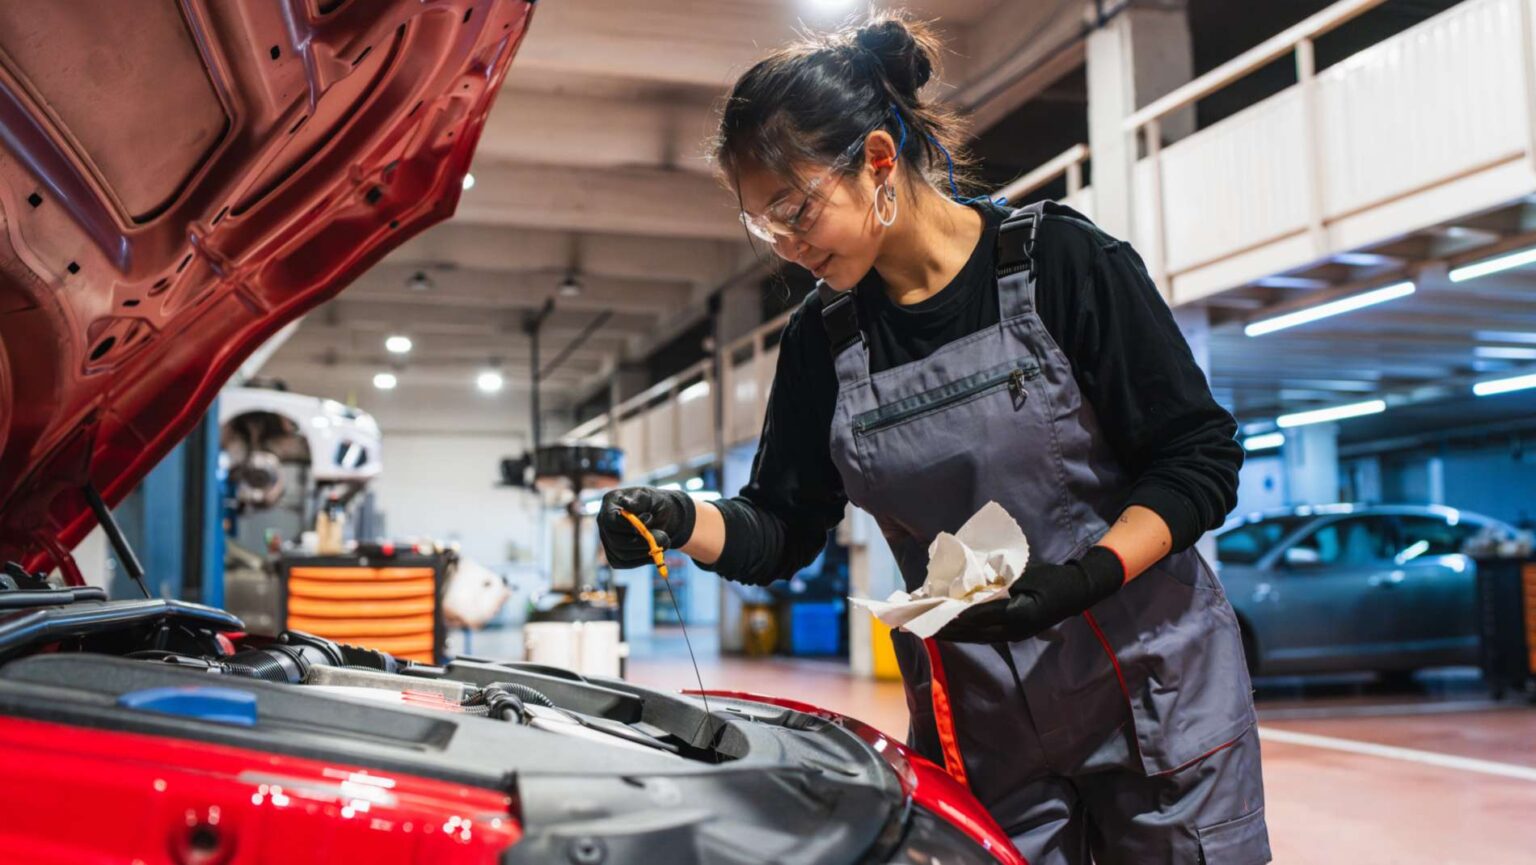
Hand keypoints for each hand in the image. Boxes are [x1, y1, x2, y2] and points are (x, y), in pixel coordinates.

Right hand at [597, 487, 696, 568]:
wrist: (661, 516)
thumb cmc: (654, 503)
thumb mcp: (650, 497)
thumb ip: (639, 501)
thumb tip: (628, 505)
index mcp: (610, 503)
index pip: (611, 521)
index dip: (629, 525)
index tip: (649, 518)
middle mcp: (603, 522)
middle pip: (616, 541)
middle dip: (642, 542)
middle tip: (664, 537)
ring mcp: (607, 539)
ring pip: (621, 555)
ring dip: (646, 552)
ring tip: (664, 542)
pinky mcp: (614, 554)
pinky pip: (624, 563)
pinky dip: (642, 560)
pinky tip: (654, 552)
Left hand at [935, 547, 1125, 642]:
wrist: (1078, 592)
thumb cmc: (1050, 578)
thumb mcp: (1022, 575)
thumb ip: (996, 582)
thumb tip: (966, 583)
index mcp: (1017, 613)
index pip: (975, 615)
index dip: (949, 614)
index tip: (927, 611)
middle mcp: (1013, 629)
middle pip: (970, 631)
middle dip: (941, 627)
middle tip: (915, 623)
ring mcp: (1014, 635)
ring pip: (974, 636)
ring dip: (950, 632)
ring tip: (925, 627)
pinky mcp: (1013, 634)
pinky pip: (983, 635)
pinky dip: (964, 631)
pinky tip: (950, 628)